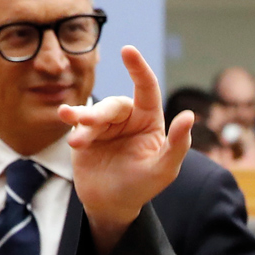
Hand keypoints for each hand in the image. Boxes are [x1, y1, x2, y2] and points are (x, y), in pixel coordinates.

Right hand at [58, 45, 193, 253]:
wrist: (111, 204)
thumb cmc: (142, 186)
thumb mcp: (164, 170)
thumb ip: (178, 145)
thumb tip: (189, 115)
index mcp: (150, 120)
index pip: (147, 88)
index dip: (138, 68)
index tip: (128, 50)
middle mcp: (128, 117)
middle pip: (114, 104)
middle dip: (100, 113)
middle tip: (87, 124)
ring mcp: (106, 124)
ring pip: (94, 113)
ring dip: (84, 122)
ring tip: (76, 142)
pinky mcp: (86, 133)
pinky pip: (78, 121)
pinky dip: (71, 118)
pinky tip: (64, 116)